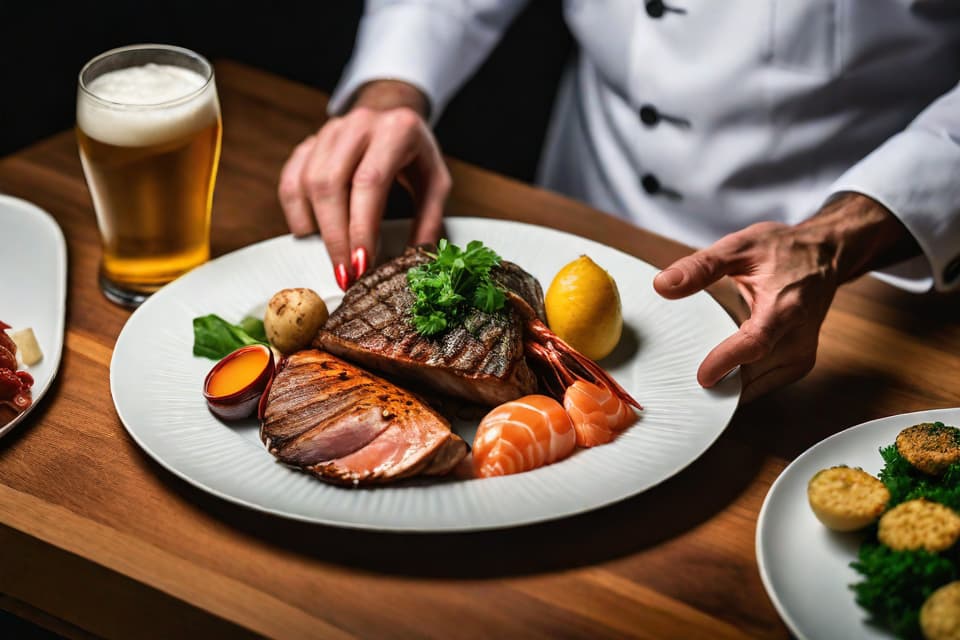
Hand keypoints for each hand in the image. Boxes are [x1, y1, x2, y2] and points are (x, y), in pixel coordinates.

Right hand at [278, 80, 450, 289]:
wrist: (392, 112)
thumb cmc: (416, 153)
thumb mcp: (436, 182)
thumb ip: (429, 219)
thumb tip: (415, 260)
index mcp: (396, 130)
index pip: (369, 182)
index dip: (360, 227)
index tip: (361, 264)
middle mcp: (358, 125)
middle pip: (330, 184)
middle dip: (335, 237)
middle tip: (345, 274)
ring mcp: (329, 132)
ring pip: (307, 183)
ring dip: (317, 229)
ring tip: (333, 260)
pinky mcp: (309, 144)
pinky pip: (290, 181)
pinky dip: (296, 212)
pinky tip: (310, 235)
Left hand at [653, 194, 919, 401]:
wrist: (826, 255)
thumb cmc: (784, 249)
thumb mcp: (740, 246)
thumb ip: (701, 267)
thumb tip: (663, 284)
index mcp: (785, 307)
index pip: (755, 343)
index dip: (727, 362)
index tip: (701, 376)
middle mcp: (798, 338)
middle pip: (754, 375)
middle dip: (719, 383)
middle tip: (680, 382)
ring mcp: (801, 355)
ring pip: (758, 387)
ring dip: (727, 387)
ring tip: (695, 376)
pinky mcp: (798, 365)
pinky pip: (763, 384)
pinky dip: (740, 384)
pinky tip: (719, 372)